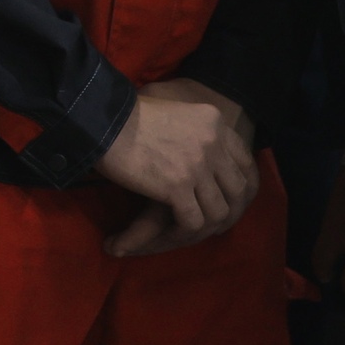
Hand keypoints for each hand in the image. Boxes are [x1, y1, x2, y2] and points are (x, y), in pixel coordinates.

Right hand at [96, 79, 257, 256]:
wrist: (100, 118)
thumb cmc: (126, 114)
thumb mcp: (172, 111)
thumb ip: (194, 130)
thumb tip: (198, 156)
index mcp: (212, 121)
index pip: (244, 160)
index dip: (237, 183)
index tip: (223, 196)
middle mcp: (212, 142)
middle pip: (236, 188)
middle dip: (225, 208)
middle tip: (207, 218)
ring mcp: (197, 166)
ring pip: (217, 210)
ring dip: (202, 224)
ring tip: (184, 229)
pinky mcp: (177, 187)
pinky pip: (192, 221)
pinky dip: (181, 232)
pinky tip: (168, 233)